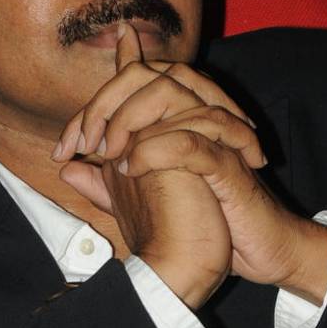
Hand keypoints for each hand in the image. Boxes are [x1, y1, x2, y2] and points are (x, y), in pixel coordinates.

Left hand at [59, 27, 326, 304]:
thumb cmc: (214, 223)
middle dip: (105, 104)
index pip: (133, 85)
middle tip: (80, 144)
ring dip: (127, 121)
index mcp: (179, 120)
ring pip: (170, 96)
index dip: (92, 107)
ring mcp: (217, 136)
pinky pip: (191, 141)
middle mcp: (198, 118)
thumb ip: (105, 182)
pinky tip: (129, 170)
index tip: (64, 144)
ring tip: (105, 154)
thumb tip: (68, 168)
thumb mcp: (146, 199)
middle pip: (148, 76)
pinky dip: (155, 150)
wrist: (262, 252)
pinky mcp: (230, 164)